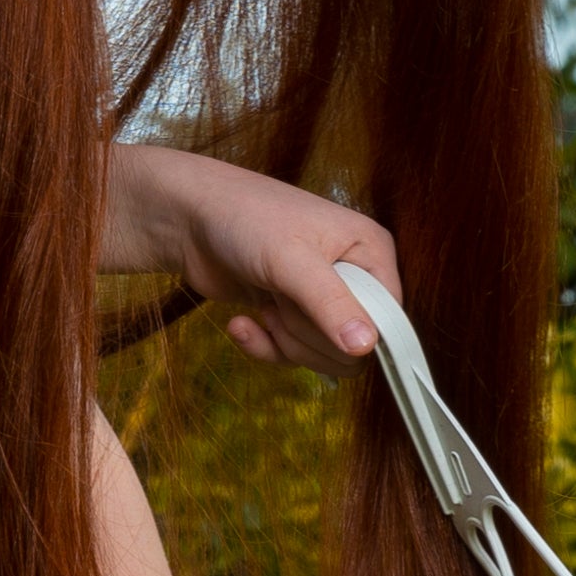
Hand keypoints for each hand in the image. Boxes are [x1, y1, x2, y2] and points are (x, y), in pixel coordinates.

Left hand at [104, 145, 404, 369]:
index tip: (310, 312)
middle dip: (309, 335)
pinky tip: (240, 323)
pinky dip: (263, 346)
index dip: (352, 332)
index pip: (389, 319)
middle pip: (356, 346)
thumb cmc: (244, 221)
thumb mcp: (290, 260)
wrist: (186, 219)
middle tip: (279, 302)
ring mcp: (321, 297)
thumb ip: (330, 305)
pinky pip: (292, 356)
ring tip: (263, 303)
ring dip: (285, 339)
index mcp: (371, 251)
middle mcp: (355, 275)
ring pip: (323, 356)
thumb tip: (368, 347)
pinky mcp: (289, 315)